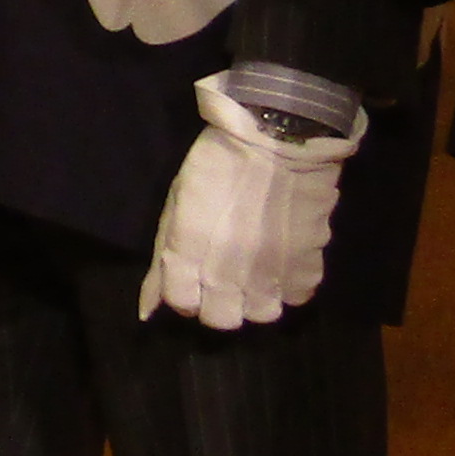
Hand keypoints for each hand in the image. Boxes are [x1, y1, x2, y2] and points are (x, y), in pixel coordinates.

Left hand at [141, 73, 359, 327]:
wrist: (277, 135)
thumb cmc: (217, 162)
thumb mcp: (177, 204)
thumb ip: (162, 261)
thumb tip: (148, 310)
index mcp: (187, 254)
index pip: (181, 304)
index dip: (186, 294)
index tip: (194, 278)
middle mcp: (225, 273)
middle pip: (221, 320)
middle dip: (220, 304)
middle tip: (228, 278)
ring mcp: (268, 273)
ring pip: (263, 315)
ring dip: (259, 299)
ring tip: (260, 272)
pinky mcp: (306, 264)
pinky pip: (298, 296)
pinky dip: (292, 284)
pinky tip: (286, 260)